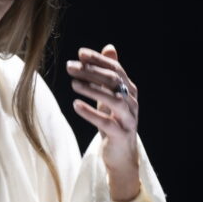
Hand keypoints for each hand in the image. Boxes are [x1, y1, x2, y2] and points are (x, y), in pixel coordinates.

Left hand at [66, 44, 140, 201]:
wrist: (121, 154)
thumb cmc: (114, 120)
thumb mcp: (111, 95)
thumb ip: (110, 73)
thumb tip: (109, 47)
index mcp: (130, 89)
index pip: (115, 69)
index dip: (98, 60)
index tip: (80, 53)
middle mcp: (132, 102)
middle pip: (113, 81)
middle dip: (91, 72)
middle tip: (70, 67)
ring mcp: (128, 119)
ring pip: (113, 100)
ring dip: (92, 90)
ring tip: (73, 84)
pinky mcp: (121, 135)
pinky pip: (106, 122)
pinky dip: (90, 113)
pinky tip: (76, 105)